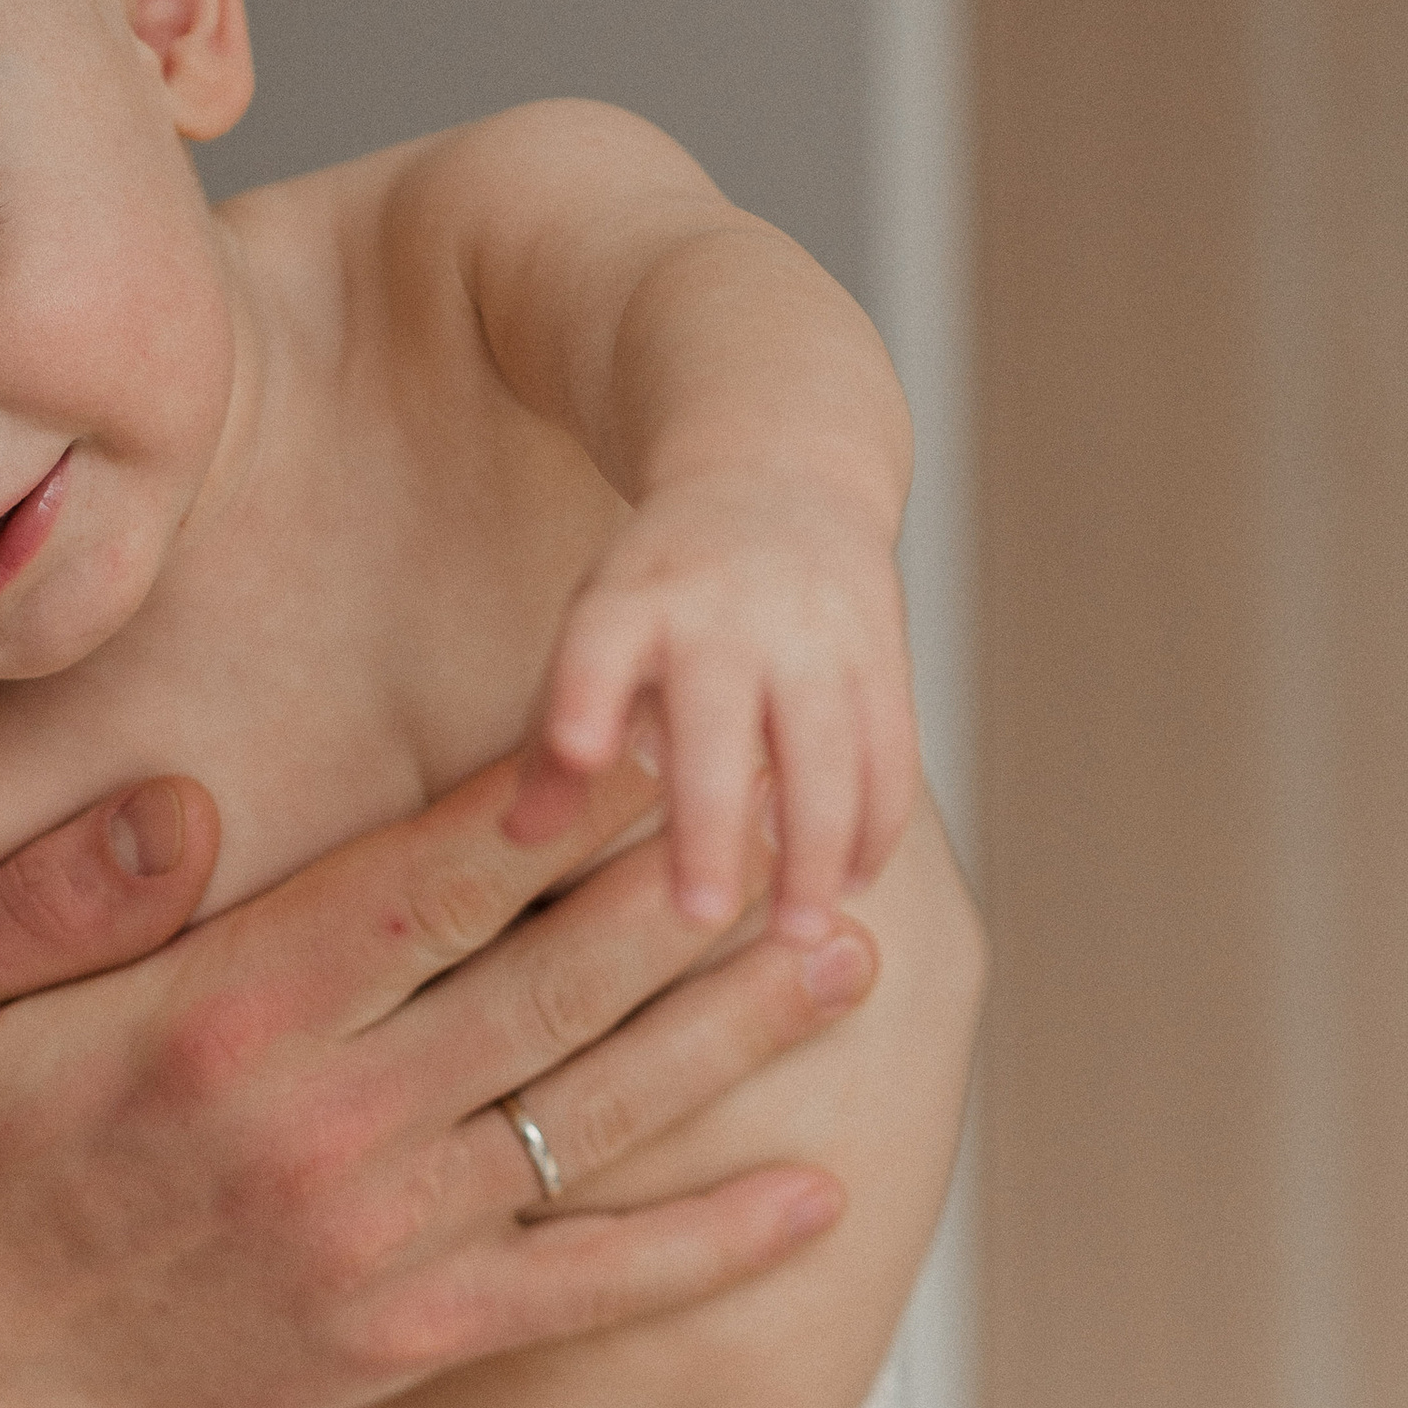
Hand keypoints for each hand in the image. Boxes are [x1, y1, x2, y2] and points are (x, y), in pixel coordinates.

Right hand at [0, 753, 873, 1407]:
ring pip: (589, 1120)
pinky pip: (581, 1289)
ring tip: (852, 957)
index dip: (563, 808)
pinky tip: (812, 1200)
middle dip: (693, 898)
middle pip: (547, 988)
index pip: (427, 883)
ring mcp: (374, 1241)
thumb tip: (184, 802)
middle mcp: (320, 1121)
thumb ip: (69, 890)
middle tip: (814, 824)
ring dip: (733, 1038)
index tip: (669, 736)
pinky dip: (702, 1247)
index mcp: (228, 1010)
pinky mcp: (402, 1340)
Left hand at [506, 470, 918, 940]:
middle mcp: (725, 610)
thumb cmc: (659, 588)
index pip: (599, 645)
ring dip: (816, 847)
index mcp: (631, 601)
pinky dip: (875, 824)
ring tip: (797, 934)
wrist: (778, 473)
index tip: (580, 756)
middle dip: (710, 822)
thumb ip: (551, 740)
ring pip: (826, 749)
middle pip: (719, 723)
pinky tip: (850, 887)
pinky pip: (890, 750)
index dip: (585, 697)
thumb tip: (517, 841)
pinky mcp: (884, 651)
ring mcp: (813, 629)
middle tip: (697, 917)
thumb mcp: (593, 630)